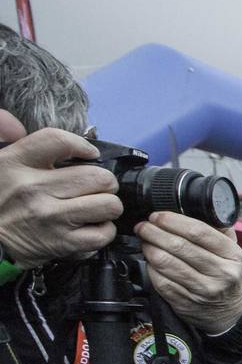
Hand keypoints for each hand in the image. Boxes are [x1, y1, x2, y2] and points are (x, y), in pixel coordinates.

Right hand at [0, 122, 120, 267]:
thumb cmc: (1, 201)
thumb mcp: (0, 165)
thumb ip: (8, 137)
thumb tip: (12, 120)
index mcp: (16, 163)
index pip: (58, 141)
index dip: (83, 145)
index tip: (89, 153)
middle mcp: (34, 188)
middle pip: (97, 176)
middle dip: (105, 182)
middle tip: (97, 187)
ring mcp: (51, 217)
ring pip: (108, 204)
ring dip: (108, 206)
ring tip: (96, 207)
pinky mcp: (63, 243)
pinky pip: (104, 233)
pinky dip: (105, 230)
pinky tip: (91, 226)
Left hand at [134, 212, 241, 334]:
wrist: (232, 311)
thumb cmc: (228, 275)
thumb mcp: (233, 251)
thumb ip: (219, 230)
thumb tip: (194, 208)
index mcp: (232, 255)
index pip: (199, 232)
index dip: (173, 221)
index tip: (158, 216)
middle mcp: (220, 273)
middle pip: (179, 246)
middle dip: (154, 232)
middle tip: (144, 226)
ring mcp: (203, 290)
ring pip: (166, 264)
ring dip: (149, 248)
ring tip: (145, 241)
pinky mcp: (187, 303)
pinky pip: (161, 281)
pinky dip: (151, 268)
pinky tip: (150, 261)